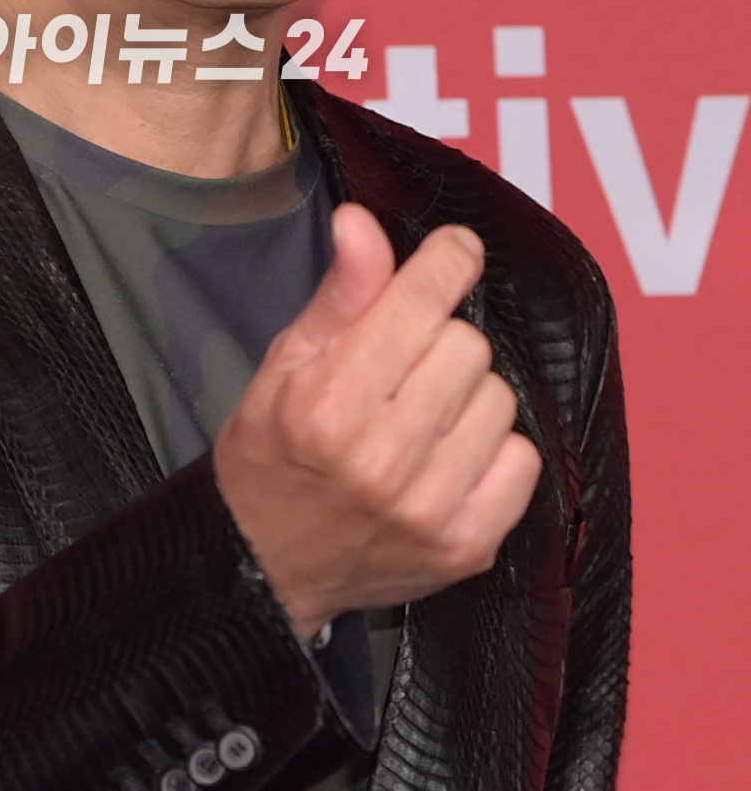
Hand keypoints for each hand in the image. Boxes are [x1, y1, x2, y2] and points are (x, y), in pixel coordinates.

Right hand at [213, 204, 542, 637]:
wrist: (266, 568)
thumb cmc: (272, 456)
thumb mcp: (286, 365)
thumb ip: (340, 294)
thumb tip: (363, 222)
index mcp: (328, 403)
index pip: (421, 303)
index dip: (447, 261)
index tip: (455, 250)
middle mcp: (382, 457)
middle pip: (468, 346)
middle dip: (440, 341)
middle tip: (405, 368)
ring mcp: (431, 508)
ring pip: (500, 398)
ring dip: (468, 396)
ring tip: (423, 417)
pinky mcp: (468, 546)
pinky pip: (523, 459)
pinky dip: (494, 450)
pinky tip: (449, 457)